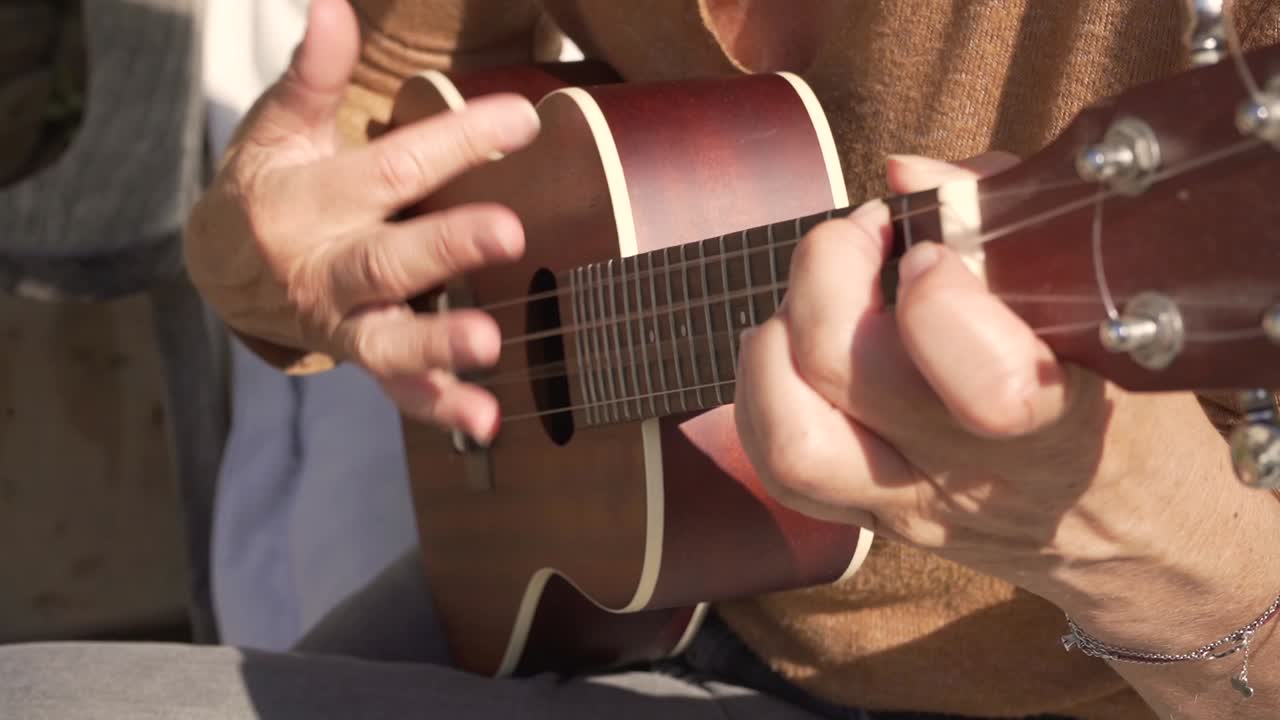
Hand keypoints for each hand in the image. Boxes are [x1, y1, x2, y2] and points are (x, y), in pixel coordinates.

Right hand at [183, 0, 538, 442]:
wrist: (222, 270)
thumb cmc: (268, 184)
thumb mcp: (279, 130)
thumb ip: (312, 77)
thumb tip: (331, 5)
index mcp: (311, 201)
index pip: (392, 168)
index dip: (457, 142)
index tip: (523, 121)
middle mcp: (325, 267)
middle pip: (388, 259)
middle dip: (447, 247)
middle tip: (506, 232)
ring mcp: (344, 322)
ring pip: (388, 341)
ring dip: (439, 347)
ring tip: (489, 346)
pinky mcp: (362, 356)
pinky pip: (398, 388)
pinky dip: (438, 407)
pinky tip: (484, 421)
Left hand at [733, 153, 1279, 635]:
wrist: (1130, 534)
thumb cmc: (1120, 394)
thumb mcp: (1103, 303)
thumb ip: (1006, 223)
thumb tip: (906, 174)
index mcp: (1059, 419)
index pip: (987, 387)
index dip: (935, 299)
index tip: (932, 247)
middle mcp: (972, 474)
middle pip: (841, 374)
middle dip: (827, 270)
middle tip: (863, 236)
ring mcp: (908, 506)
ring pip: (788, 439)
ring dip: (778, 344)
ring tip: (821, 303)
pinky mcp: (866, 520)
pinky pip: (778, 468)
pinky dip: (767, 392)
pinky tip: (802, 350)